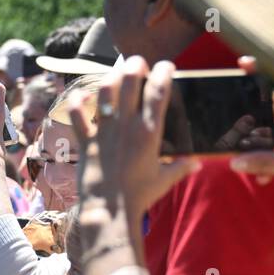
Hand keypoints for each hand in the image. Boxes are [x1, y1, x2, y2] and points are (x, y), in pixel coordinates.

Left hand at [69, 56, 202, 217]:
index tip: (167, 66)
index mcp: (148, 133)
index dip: (164, 73)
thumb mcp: (164, 180)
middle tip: (138, 63)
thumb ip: (181, 167)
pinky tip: (83, 96)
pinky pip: (77, 115)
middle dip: (135, 65)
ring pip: (104, 91)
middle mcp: (126, 126)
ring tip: (115, 74)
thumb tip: (196, 163)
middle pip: (130, 81)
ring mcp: (104, 131)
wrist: (109, 211)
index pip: (159, 92)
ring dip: (110, 77)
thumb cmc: (138, 196)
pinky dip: (78, 102)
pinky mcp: (85, 141)